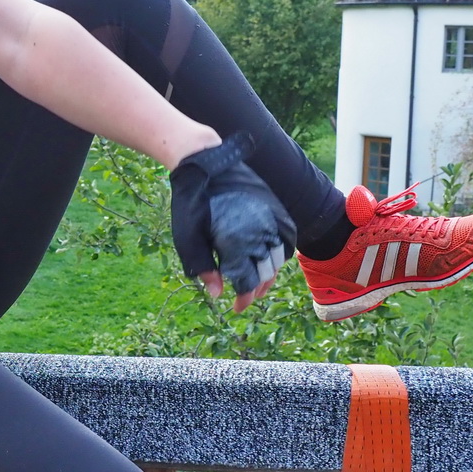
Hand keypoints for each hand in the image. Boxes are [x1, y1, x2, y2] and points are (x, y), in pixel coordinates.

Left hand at [170, 132, 296, 311]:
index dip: (245, 297)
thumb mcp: (187, 238)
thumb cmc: (190, 203)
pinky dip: (280, 254)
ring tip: (258, 284)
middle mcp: (260, 232)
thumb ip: (203, 266)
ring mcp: (270, 219)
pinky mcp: (274, 208)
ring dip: (269, 274)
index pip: (250, 280)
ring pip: (278, 257)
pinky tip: (269, 260)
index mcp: (238, 241)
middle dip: (256, 288)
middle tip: (246, 298)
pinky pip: (286, 239)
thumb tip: (218, 294)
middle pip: (266, 272)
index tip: (236, 308)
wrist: (206, 163)